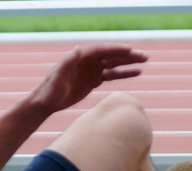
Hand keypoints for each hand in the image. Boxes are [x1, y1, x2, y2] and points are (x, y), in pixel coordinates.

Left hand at [32, 43, 147, 113]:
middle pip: (111, 54)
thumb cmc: (49, 91)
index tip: (129, 50)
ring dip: (129, 62)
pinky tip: (137, 72)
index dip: (115, 49)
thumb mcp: (57, 78)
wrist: (46, 102)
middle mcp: (88, 60)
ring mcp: (92, 69)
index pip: (101, 50)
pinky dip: (124, 73)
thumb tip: (77, 48)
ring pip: (114, 63)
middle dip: (128, 54)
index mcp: (80, 57)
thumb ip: (67, 63)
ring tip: (145, 61)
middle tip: (144, 55)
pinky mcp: (94, 80)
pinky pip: (112, 75)